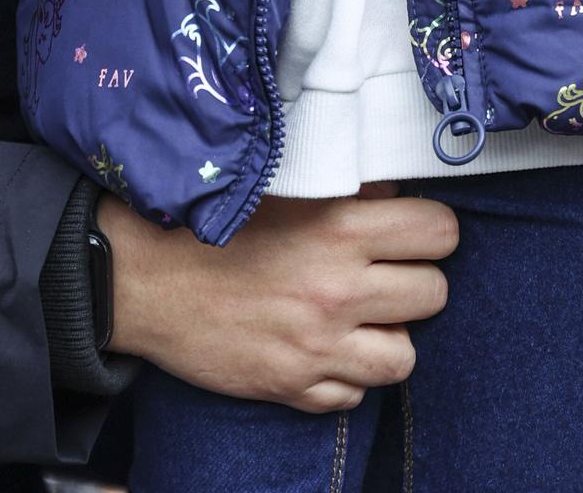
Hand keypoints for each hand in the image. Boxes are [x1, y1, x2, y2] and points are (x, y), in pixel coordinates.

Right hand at [98, 186, 457, 411]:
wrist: (145, 278)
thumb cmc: (213, 223)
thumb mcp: (285, 185)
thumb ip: (346, 186)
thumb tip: (393, 190)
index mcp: (340, 229)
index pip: (438, 232)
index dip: (431, 228)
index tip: (414, 229)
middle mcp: (338, 292)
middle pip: (434, 294)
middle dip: (417, 279)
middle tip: (388, 271)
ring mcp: (318, 348)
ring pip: (405, 357)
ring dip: (390, 335)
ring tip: (363, 316)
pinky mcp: (293, 388)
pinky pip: (354, 396)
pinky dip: (347, 375)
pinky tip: (325, 347)